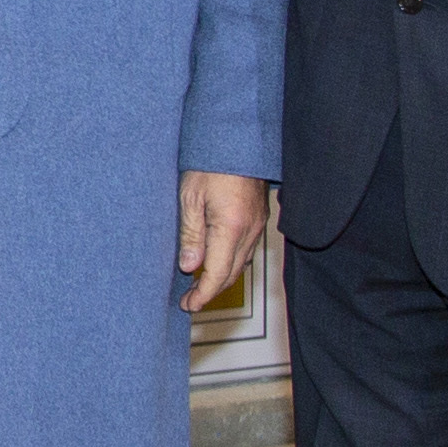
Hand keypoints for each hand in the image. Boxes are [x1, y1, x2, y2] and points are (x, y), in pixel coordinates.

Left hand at [177, 174, 271, 305]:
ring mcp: (258, 226)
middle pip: (231, 274)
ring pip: (240, 265)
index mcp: (231, 227)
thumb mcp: (190, 197)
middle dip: (209, 292)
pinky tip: (215, 263)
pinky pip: (246, 251)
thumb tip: (189, 267)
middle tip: (188, 301)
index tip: (188, 306)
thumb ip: (191, 235)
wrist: (238, 141)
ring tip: (197, 287)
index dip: (202, 294)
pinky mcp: (259, 220)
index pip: (217, 274)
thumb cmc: (211, 163)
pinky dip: (230, 264)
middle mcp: (250, 231)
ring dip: (220, 279)